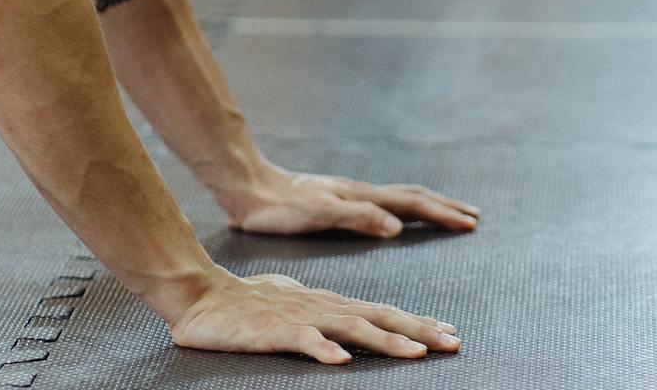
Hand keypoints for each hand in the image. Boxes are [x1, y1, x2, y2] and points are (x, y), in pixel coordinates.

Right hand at [170, 269, 460, 361]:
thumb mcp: (295, 306)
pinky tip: (342, 361)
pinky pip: (305, 341)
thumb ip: (324, 315)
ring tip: (416, 352)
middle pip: (381, 317)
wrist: (203, 294)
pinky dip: (325, 350)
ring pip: (354, 328)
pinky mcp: (276, 330)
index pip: (384, 311)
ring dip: (388, 340)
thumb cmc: (248, 302)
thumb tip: (347, 331)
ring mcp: (303, 317)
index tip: (449, 331)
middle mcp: (325, 307)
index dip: (418, 322)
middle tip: (454, 342)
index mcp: (331, 304)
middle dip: (420, 330)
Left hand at [220, 163, 479, 237]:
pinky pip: (384, 205)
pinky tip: (399, 218)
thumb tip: (396, 228)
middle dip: (444, 207)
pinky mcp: (339, 202)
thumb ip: (358, 218)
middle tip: (472, 217)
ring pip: (400, 199)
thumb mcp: (319, 213)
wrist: (249, 188)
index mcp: (361, 197)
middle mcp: (361, 193)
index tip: (469, 223)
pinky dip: (404, 210)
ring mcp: (351, 195)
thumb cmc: (279, 207)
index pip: (412, 205)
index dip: (442, 214)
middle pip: (413, 197)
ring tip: (447, 213)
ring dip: (428, 207)